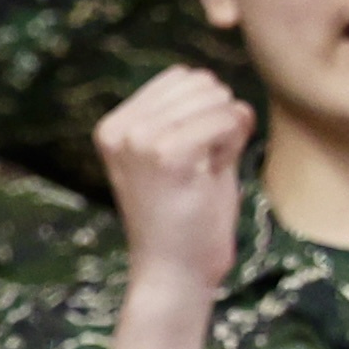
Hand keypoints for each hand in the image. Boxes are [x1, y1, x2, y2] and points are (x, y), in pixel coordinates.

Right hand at [96, 64, 254, 289]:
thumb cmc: (184, 215)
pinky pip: (228, 119)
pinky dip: (234, 145)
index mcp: (113, 126)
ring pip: (218, 98)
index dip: (204, 111)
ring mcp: (140, 140)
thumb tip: (212, 80)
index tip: (188, 156)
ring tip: (203, 173)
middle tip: (200, 167)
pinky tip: (212, 176)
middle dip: (217, 119)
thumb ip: (183, 114)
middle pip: (202, 82)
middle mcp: (120, 129)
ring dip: (227, 134)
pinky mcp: (168, 155)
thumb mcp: (173, 154)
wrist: (174, 271)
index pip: (183, 77)